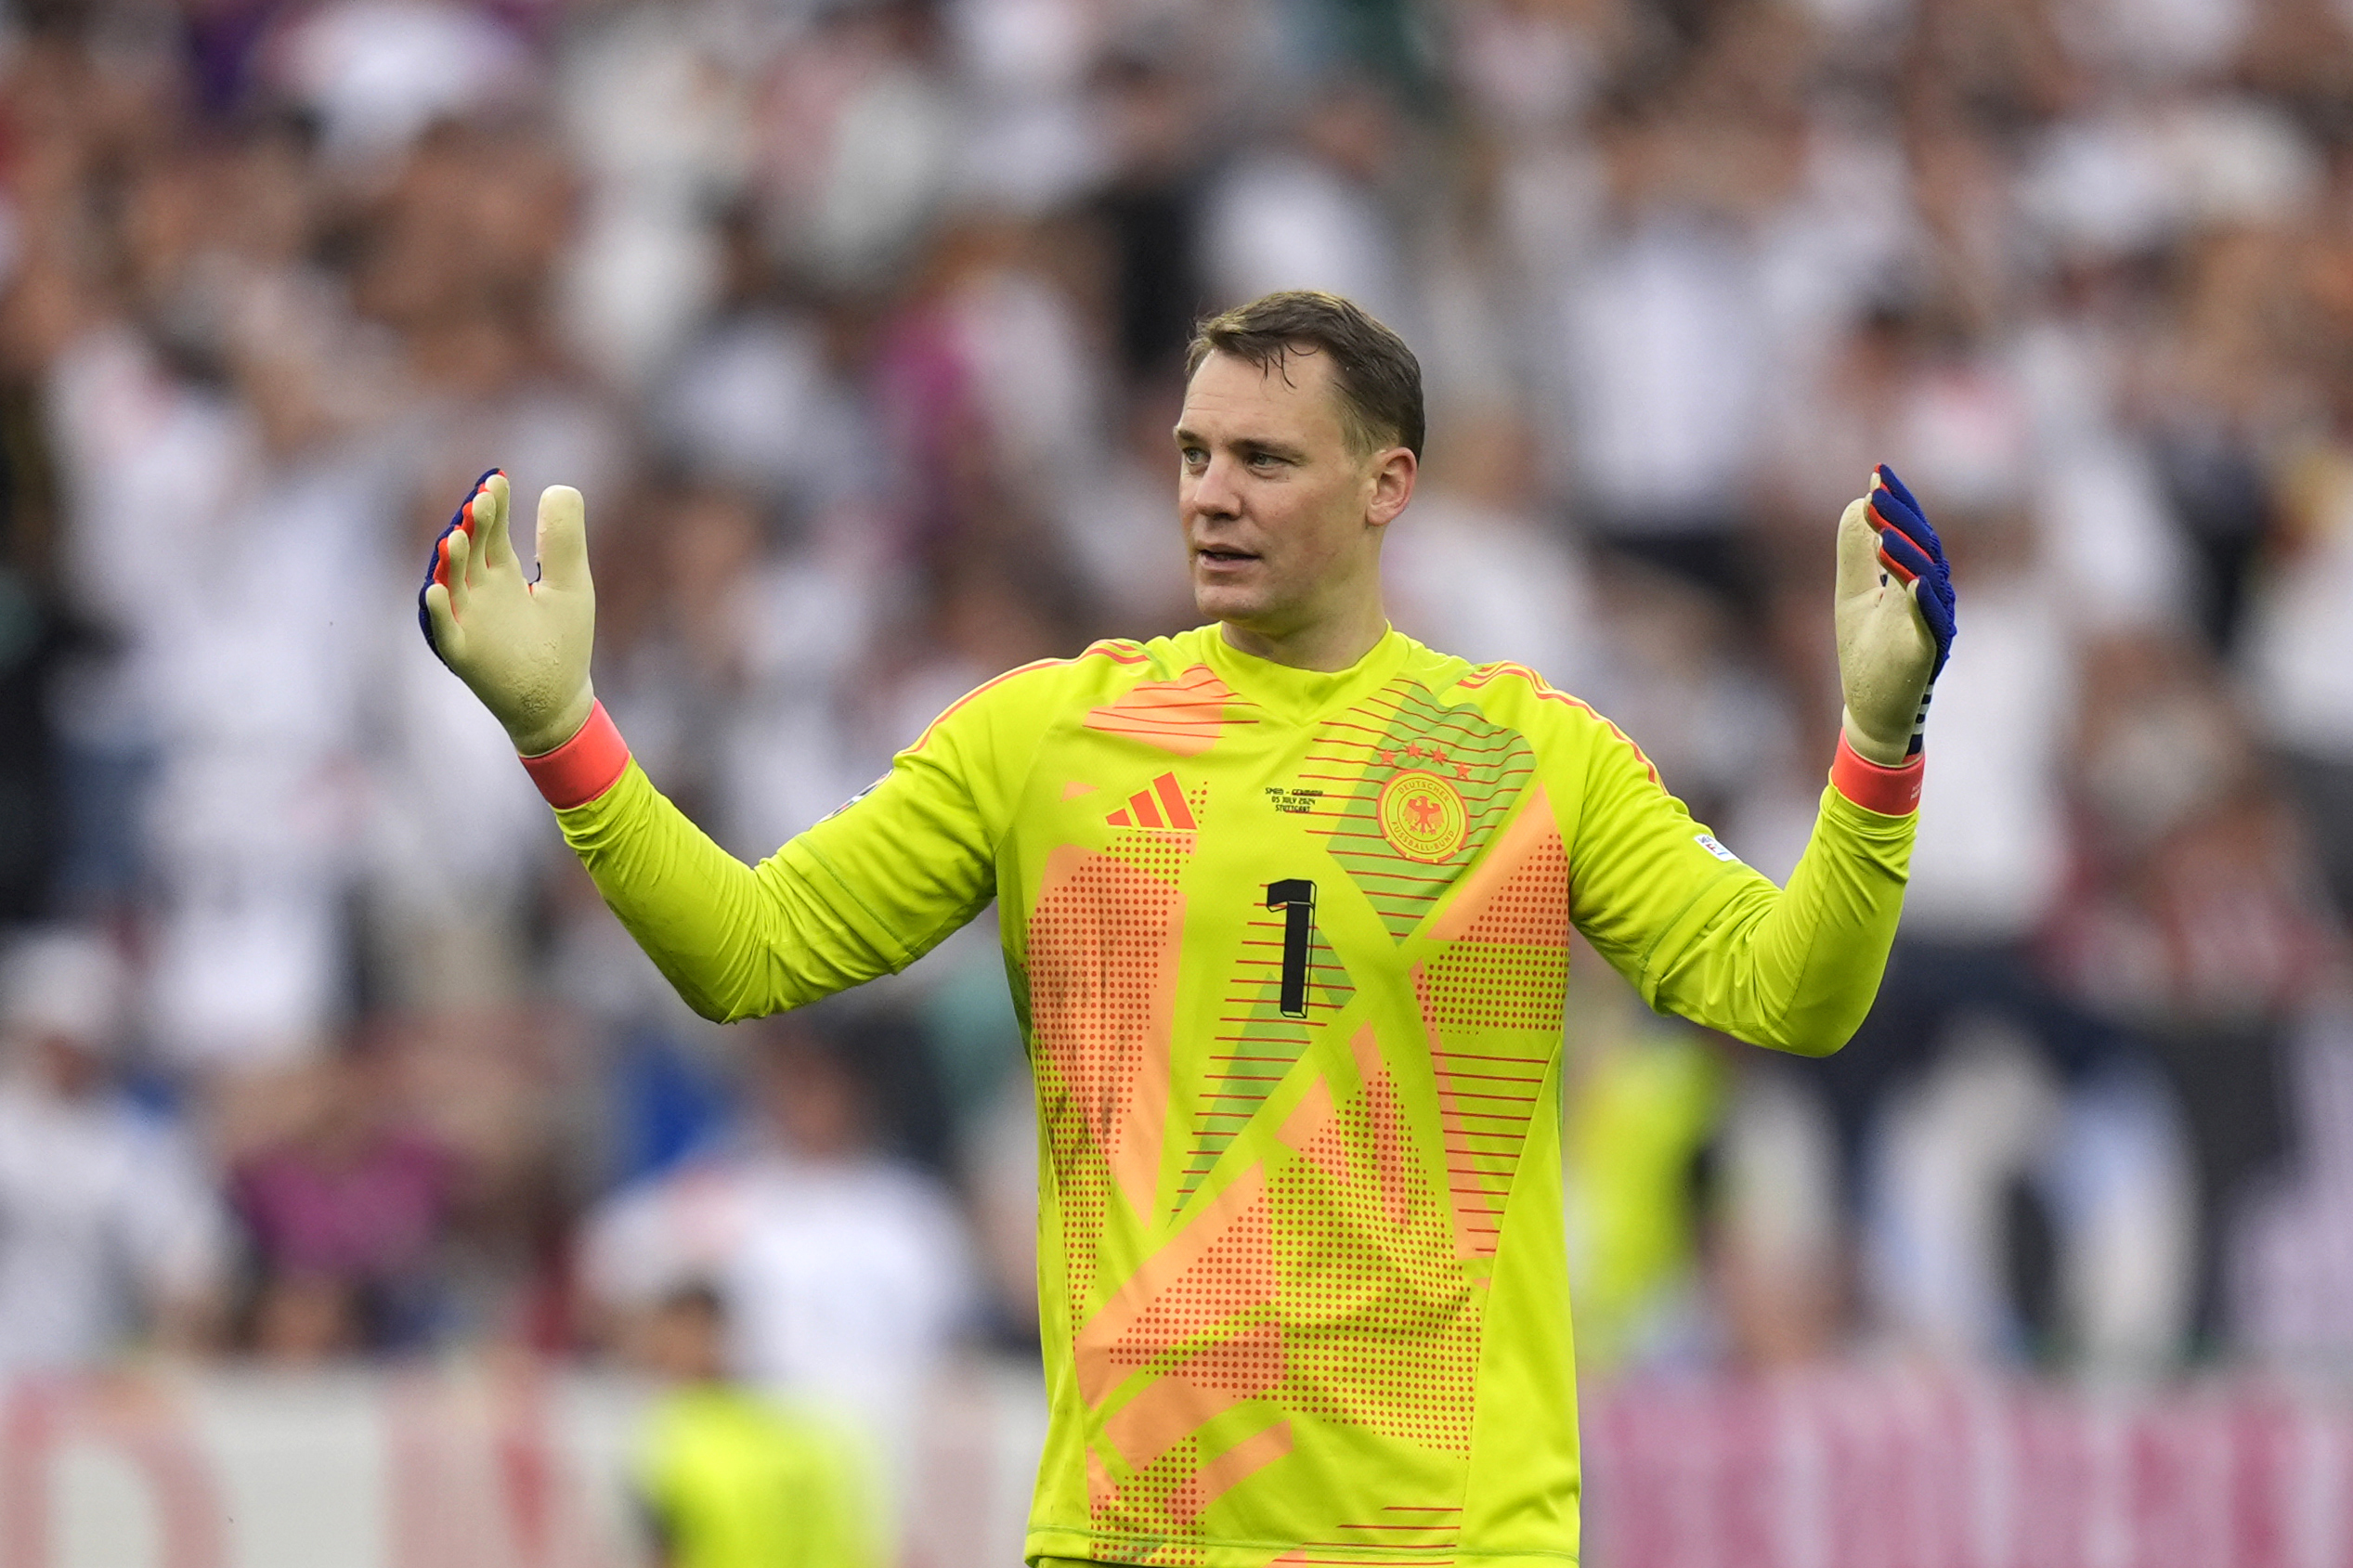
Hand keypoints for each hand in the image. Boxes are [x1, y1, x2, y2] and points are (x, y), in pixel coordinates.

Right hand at [418, 470, 597, 756]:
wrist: (557, 700)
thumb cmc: (562, 641)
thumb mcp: (570, 584)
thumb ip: (563, 540)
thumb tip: (558, 487)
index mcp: (503, 574)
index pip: (493, 531)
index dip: (494, 506)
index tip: (498, 478)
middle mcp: (479, 592)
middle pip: (471, 550)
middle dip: (474, 525)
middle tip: (481, 498)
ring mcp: (468, 620)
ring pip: (452, 584)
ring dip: (452, 561)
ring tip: (457, 535)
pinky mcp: (463, 652)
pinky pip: (445, 629)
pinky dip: (437, 611)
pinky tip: (435, 590)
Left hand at [1835, 464, 1953, 765]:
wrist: (1871, 710)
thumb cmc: (1868, 652)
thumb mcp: (1853, 594)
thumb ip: (1856, 553)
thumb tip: (1856, 504)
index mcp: (1914, 578)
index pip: (1911, 531)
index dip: (1898, 502)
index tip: (1878, 472)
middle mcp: (1931, 596)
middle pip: (1925, 548)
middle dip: (1902, 519)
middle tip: (1877, 493)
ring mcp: (1933, 624)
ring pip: (1930, 582)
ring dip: (1909, 555)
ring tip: (1884, 532)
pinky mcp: (1929, 654)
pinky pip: (1934, 624)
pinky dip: (1925, 601)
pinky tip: (1913, 582)